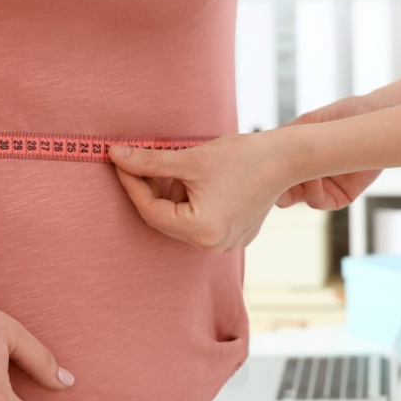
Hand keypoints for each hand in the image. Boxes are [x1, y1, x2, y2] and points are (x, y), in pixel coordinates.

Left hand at [109, 131, 290, 252]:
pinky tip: (197, 179)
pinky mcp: (235, 236)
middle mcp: (212, 246)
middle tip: (139, 162)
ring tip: (181, 167)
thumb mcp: (190, 158)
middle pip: (165, 219)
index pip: (149, 210)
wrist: (286, 158)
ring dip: (173, 195)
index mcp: (200, 230)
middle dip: (151, 190)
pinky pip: (200, 222)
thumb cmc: (241, 156)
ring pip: (182, 220)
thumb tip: (115, 155)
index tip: (119, 161)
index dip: (130, 184)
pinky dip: (191, 202)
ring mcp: (226, 244)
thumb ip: (149, 162)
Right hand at [275, 96, 383, 208]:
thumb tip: (263, 145)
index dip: (265, 173)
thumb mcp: (310, 121)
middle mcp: (308, 174)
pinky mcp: (341, 196)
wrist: (377, 118)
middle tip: (276, 178)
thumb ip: (286, 134)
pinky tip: (317, 176)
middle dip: (275, 187)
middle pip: (281, 192)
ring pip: (298, 198)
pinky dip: (314, 193)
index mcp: (297, 158)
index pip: (272, 173)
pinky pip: (319, 202)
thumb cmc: (345, 114)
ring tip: (303, 170)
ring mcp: (324, 186)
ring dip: (296, 187)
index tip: (264, 165)